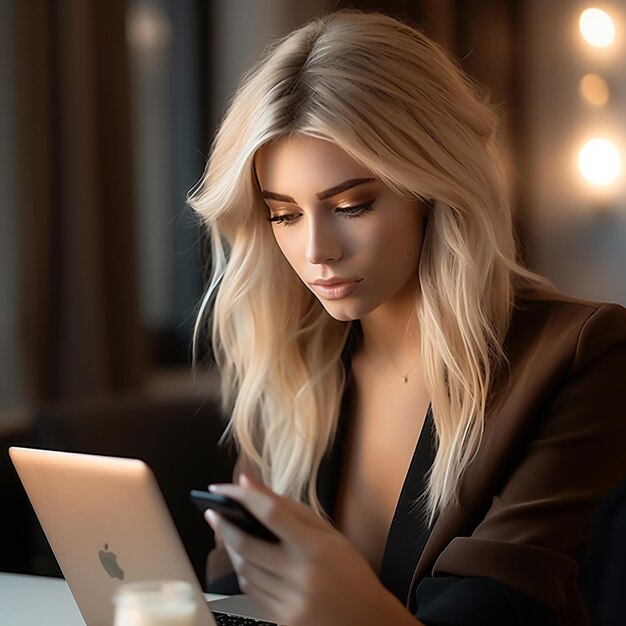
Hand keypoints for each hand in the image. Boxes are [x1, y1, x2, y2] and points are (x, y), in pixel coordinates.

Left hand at [205, 474, 415, 625]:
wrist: (368, 620)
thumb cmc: (350, 571)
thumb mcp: (329, 534)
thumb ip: (291, 509)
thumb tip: (253, 487)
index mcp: (315, 547)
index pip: (270, 513)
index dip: (242, 497)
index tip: (223, 488)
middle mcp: (300, 576)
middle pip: (246, 545)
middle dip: (223, 525)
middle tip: (213, 511)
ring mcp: (290, 603)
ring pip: (244, 572)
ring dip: (232, 550)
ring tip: (230, 534)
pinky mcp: (283, 621)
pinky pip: (252, 594)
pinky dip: (245, 574)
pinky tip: (247, 562)